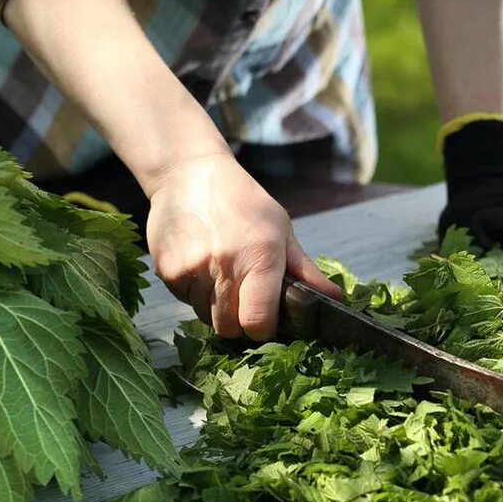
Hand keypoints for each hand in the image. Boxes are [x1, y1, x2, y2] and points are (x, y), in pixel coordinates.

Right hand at [146, 152, 340, 340]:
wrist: (188, 173)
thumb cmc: (242, 202)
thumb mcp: (280, 229)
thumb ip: (304, 270)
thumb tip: (336, 299)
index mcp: (260, 256)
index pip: (258, 322)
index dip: (263, 328)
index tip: (265, 319)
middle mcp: (224, 265)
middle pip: (229, 328)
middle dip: (238, 322)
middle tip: (242, 299)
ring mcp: (192, 269)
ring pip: (205, 317)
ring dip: (215, 307)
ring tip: (220, 275)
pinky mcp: (167, 270)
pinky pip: (184, 300)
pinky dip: (193, 292)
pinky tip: (200, 265)